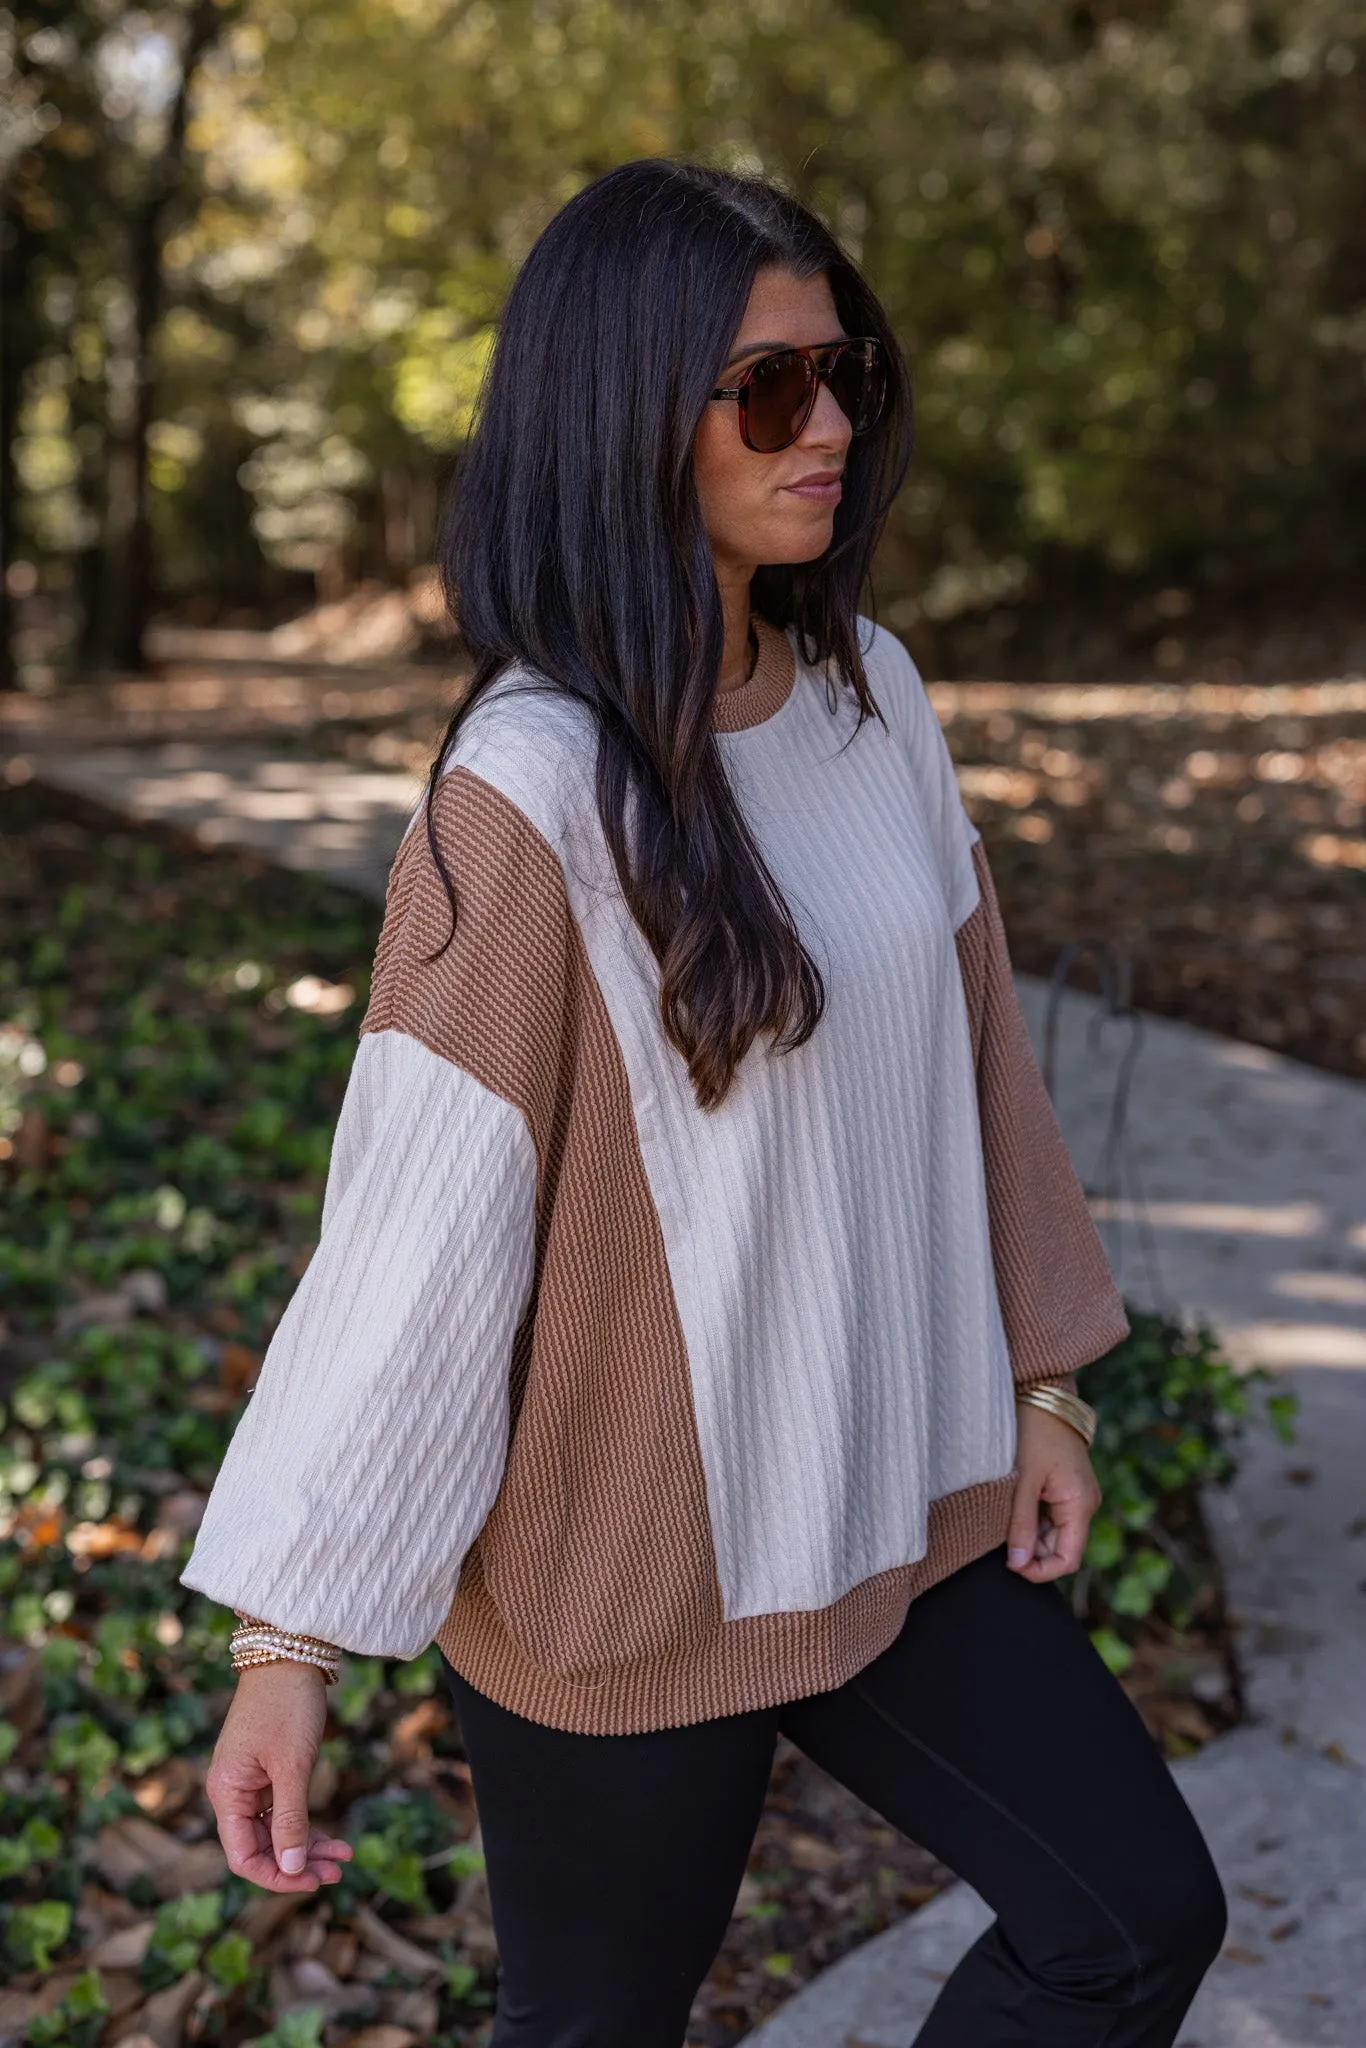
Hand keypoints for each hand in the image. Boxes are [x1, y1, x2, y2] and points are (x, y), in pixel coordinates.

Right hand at [206, 1662, 353, 1890]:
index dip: (277, 1877)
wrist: (290, 1651)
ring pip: (276, 1831)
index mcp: (226, 1794)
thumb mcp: (292, 1766)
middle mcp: (232, 1793)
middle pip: (261, 1848)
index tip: (313, 1881)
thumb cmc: (287, 1705)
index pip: (244, 1858)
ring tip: (345, 1859)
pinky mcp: (267, 1771)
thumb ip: (290, 1819)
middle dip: (299, 1864)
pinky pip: (283, 1811)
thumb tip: (291, 1869)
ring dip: (307, 1847)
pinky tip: (333, 1838)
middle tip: (340, 1873)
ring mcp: (249, 1782)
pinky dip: (306, 1825)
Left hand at [1006, 1401, 1101, 1583]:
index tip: (1010, 1565)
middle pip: (1060, 1548)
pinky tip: (1013, 1506)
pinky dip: (1032, 1518)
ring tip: (1004, 1516)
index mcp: (1080, 1503)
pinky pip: (1052, 1515)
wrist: (1042, 1393)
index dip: (1040, 1571)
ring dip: (1030, 1534)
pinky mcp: (1067, 1486)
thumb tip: (1018, 1564)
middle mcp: (1085, 1503)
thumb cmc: (1033, 1431)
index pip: (1068, 1559)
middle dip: (1031, 1551)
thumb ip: (1020, 1525)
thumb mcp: (1022, 1480)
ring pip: (1054, 1533)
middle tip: (999, 1538)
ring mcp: (1077, 1495)